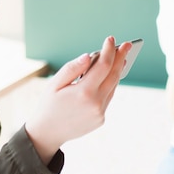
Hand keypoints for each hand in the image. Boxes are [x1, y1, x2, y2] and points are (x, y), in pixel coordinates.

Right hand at [25, 37, 131, 163]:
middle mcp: (96, 104)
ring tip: (121, 58)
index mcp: (83, 93)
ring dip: (117, 71)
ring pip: (113, 86)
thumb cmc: (48, 105)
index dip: (109, 51)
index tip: (110, 39)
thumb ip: (72, 68)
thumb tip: (89, 56)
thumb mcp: (54, 84)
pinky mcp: (100, 119)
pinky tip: (110, 76)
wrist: (46, 134)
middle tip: (127, 45)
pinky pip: (108, 97)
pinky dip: (110, 84)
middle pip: (114, 75)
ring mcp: (100, 113)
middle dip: (120, 57)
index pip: (103, 66)